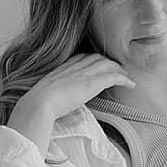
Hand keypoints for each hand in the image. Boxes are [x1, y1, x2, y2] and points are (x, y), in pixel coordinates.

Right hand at [13, 54, 135, 129]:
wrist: (38, 105)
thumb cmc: (36, 106)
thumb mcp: (43, 97)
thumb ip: (52, 98)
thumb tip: (55, 108)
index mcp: (61, 69)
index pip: (81, 58)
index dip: (93, 60)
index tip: (99, 66)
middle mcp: (73, 67)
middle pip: (96, 58)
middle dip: (109, 62)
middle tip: (118, 71)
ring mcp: (83, 74)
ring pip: (107, 64)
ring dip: (119, 70)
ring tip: (127, 77)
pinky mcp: (92, 83)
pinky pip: (113, 77)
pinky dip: (124, 79)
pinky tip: (131, 84)